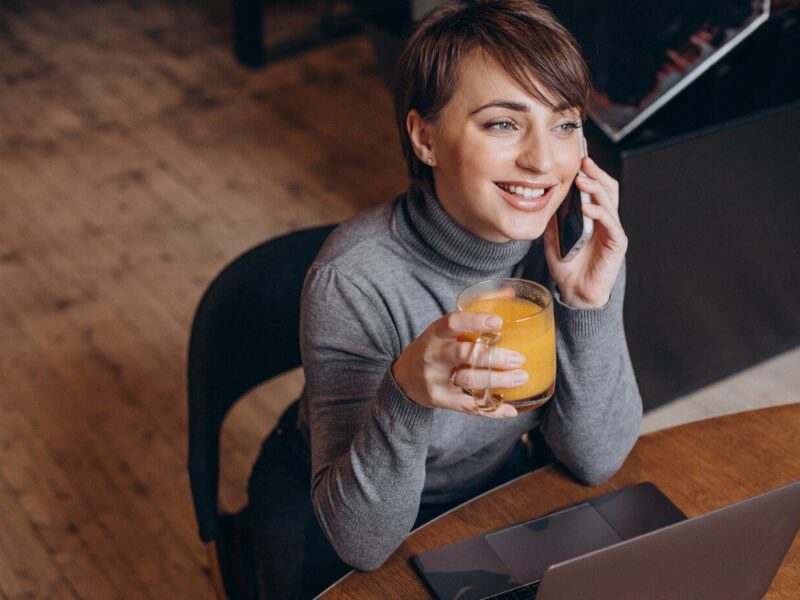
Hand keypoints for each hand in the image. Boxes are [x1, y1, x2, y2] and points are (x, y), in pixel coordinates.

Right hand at [391, 311, 526, 417]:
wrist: (405, 377)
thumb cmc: (434, 347)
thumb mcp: (446, 328)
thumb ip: (475, 311)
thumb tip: (509, 292)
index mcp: (436, 332)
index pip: (452, 322)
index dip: (475, 321)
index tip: (498, 322)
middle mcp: (433, 354)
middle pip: (464, 354)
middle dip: (495, 357)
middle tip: (520, 358)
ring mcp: (435, 378)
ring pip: (468, 381)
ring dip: (497, 381)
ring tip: (521, 378)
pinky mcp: (440, 399)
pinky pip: (468, 406)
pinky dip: (491, 410)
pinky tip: (510, 409)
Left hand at [544, 156, 627, 308]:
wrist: (575, 292)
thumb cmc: (567, 265)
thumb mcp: (552, 236)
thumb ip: (552, 218)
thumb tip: (542, 198)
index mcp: (593, 215)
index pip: (595, 187)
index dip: (589, 172)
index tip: (576, 157)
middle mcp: (605, 220)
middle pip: (607, 188)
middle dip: (595, 173)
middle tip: (582, 161)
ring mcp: (612, 231)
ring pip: (610, 201)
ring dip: (596, 188)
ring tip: (582, 179)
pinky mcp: (616, 244)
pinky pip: (611, 224)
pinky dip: (599, 213)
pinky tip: (587, 207)